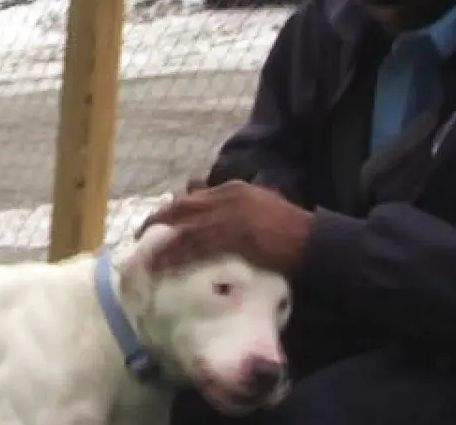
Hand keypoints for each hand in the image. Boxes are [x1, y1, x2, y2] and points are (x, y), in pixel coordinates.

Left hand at [137, 180, 312, 274]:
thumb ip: (241, 211)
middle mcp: (227, 197)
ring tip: (146, 256)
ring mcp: (229, 215)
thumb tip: (225, 225)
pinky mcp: (231, 236)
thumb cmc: (292, 231)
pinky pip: (195, 246)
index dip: (174, 210)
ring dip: (163, 243)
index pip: (195, 197)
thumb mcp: (263, 209)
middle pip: (182, 208)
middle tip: (142, 236)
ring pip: (185, 228)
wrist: (313, 241)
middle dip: (159, 222)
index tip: (160, 222)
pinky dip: (177, 255)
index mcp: (235, 190)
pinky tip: (164, 265)